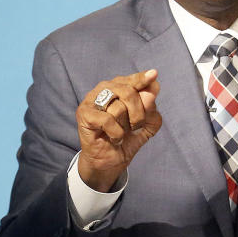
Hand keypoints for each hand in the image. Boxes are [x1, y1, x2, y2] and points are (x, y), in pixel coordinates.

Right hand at [76, 69, 161, 191]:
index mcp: (119, 87)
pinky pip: (108, 120)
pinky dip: (116, 133)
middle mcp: (104, 89)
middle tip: (135, 127)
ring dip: (125, 127)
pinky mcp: (84, 113)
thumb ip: (151, 109)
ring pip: (118, 107)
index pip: (133, 80)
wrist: (111, 161)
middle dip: (138, 113)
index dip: (143, 79)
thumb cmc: (126, 139)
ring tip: (121, 133)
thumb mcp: (147, 125)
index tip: (153, 75)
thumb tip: (151, 93)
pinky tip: (114, 138)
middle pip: (129, 92)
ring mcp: (92, 100)